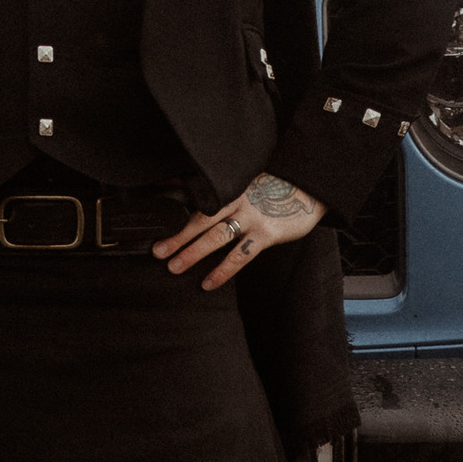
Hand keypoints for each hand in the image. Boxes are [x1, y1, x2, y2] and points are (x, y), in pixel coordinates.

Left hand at [157, 171, 325, 291]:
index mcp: (230, 185)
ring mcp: (251, 215)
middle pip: (200, 217)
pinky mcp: (266, 232)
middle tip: (157, 250)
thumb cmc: (277, 185)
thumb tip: (198, 191)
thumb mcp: (248, 179)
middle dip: (177, 235)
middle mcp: (237, 198)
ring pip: (215, 236)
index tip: (151, 205)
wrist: (310, 185)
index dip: (173, 196)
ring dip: (192, 252)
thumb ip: (226, 188)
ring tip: (173, 266)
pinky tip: (208, 282)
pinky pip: (240, 255)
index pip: (197, 192)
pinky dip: (222, 270)